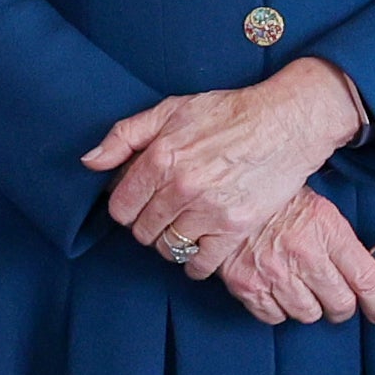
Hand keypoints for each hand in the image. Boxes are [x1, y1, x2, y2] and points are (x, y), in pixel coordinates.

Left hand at [84, 60, 360, 279]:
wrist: (284, 123)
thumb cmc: (228, 113)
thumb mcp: (171, 110)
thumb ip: (125, 135)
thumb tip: (90, 161)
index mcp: (160, 158)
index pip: (120, 207)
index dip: (126, 207)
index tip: (139, 202)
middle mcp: (180, 188)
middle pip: (142, 231)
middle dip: (147, 224)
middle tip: (163, 214)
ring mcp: (208, 211)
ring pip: (168, 249)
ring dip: (170, 243)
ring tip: (183, 227)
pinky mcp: (234, 228)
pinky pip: (200, 265)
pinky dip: (195, 264)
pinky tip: (200, 249)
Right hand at [214, 196, 374, 325]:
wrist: (225, 190)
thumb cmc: (275, 199)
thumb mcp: (318, 208)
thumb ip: (341, 242)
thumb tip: (362, 276)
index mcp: (327, 230)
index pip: (366, 278)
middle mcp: (304, 255)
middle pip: (340, 304)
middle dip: (342, 306)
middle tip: (337, 300)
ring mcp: (275, 273)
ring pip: (308, 314)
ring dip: (310, 307)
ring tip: (302, 290)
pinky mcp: (247, 286)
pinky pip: (275, 317)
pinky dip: (279, 310)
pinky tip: (277, 291)